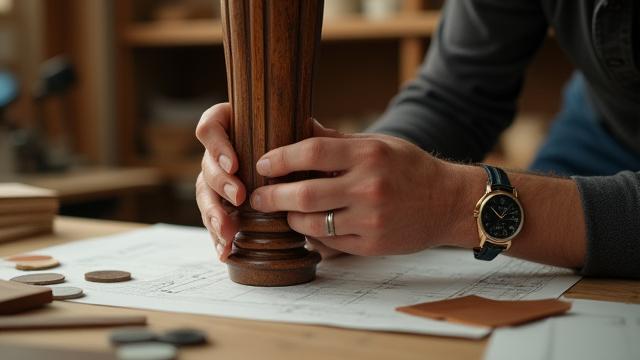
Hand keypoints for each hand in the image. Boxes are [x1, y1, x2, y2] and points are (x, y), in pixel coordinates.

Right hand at [195, 103, 344, 260]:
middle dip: (220, 183)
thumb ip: (300, 134)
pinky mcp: (221, 206)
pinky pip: (213, 220)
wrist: (303, 175)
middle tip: (239, 197)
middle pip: (206, 165)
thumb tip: (312, 130)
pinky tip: (226, 252)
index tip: (234, 165)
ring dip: (214, 214)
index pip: (210, 128)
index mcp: (230, 128)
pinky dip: (218, 237)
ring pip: (204, 194)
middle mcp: (218, 154)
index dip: (217, 146)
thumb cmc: (299, 148)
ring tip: (227, 232)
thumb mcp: (299, 137)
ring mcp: (217, 180)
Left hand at [249, 126, 457, 255]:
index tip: (263, 163)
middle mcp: (369, 186)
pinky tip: (305, 226)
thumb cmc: (409, 167)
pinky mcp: (372, 244)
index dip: (280, 158)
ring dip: (290, 218)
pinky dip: (312, 234)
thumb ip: (338, 140)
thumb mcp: (379, 144)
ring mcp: (371, 218)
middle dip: (271, 196)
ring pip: (312, 223)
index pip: (311, 152)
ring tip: (281, 211)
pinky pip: (329, 242)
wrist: (448, 202)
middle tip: (257, 196)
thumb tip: (300, 126)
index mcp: (369, 154)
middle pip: (304, 193)